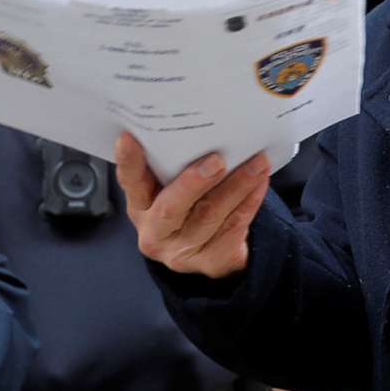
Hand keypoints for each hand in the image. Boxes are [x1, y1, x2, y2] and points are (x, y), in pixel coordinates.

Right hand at [115, 134, 269, 279]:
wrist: (208, 249)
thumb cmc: (188, 205)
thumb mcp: (169, 188)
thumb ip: (171, 166)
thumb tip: (196, 127)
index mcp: (139, 207)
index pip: (130, 182)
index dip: (129, 162)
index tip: (129, 138)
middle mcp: (154, 233)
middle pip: (170, 208)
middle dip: (194, 182)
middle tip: (217, 160)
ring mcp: (181, 253)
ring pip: (209, 216)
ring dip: (236, 185)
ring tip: (257, 162)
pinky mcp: (211, 262)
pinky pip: (233, 229)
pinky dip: (249, 202)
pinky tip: (260, 183)